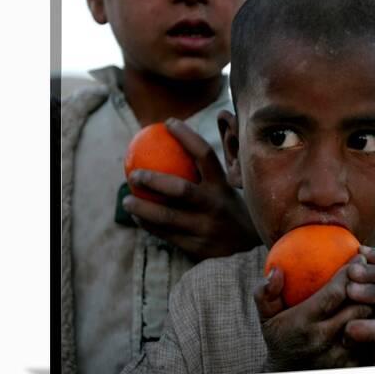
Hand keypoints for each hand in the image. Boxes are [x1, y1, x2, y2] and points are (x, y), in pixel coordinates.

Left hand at [122, 118, 259, 260]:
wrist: (248, 250)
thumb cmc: (229, 212)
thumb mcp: (226, 191)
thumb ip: (207, 174)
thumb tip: (174, 145)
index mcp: (222, 187)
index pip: (205, 154)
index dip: (187, 136)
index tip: (169, 123)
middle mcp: (214, 206)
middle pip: (181, 189)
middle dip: (154, 180)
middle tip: (134, 173)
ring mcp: (205, 228)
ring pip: (167, 216)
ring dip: (142, 208)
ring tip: (126, 200)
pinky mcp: (197, 248)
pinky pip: (166, 234)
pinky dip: (148, 225)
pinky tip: (137, 217)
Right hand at [254, 258, 372, 371]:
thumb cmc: (279, 337)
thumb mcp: (266, 316)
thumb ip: (265, 292)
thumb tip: (276, 270)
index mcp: (303, 322)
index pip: (334, 293)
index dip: (349, 273)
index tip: (358, 257)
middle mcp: (323, 339)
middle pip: (357, 307)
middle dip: (368, 287)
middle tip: (373, 271)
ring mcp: (339, 355)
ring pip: (368, 324)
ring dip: (374, 305)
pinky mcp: (351, 366)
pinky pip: (371, 341)